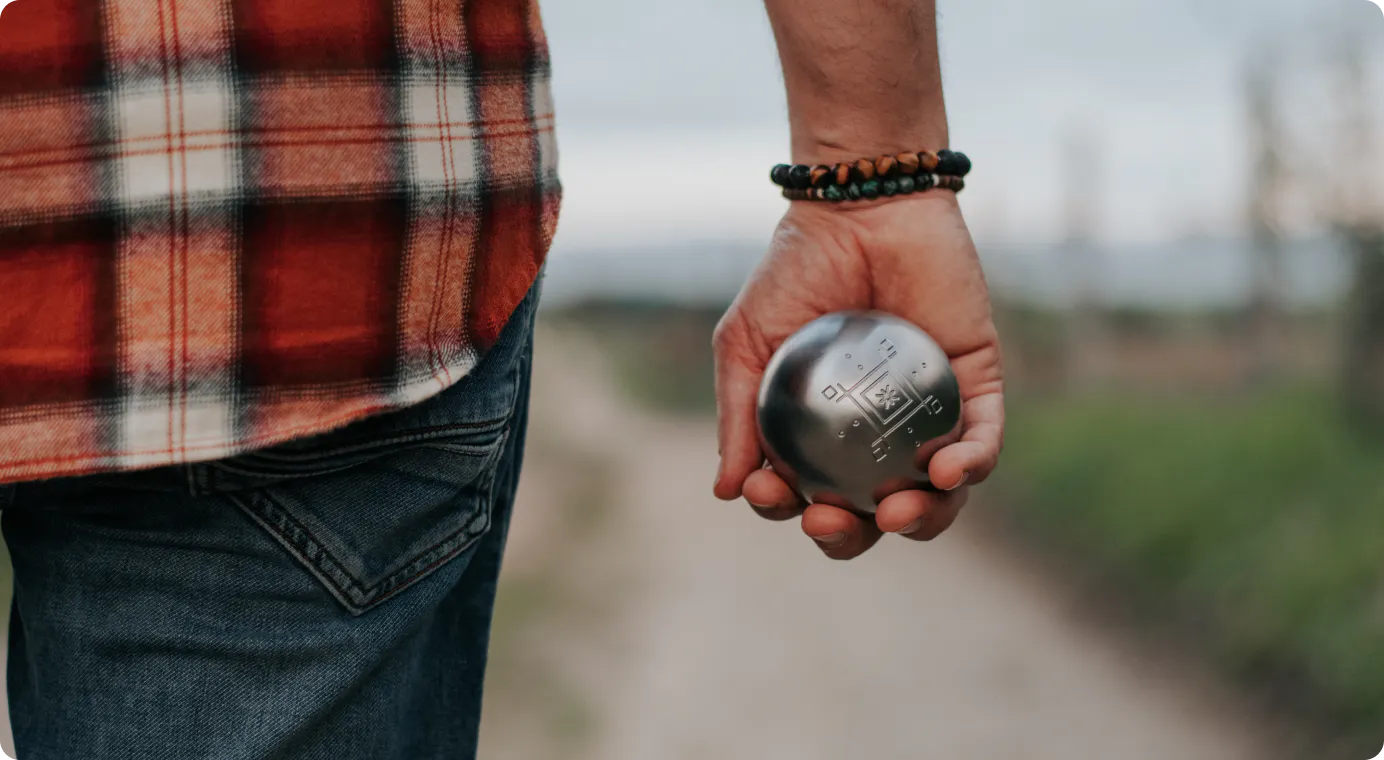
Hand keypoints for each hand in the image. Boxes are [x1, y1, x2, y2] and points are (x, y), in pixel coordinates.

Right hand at [712, 191, 1004, 558]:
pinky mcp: (975, 387)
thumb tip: (725, 491)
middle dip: (852, 535)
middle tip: (830, 520)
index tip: (774, 494)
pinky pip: (982, 441)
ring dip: (921, 518)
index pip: (810, 494)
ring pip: (936, 494)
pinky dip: (970, 466)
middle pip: (872, 513)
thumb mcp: (746, 343)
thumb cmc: (795, 272)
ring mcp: (928, 416)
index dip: (791, 511)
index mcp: (822, 434)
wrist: (860, 208)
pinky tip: (946, 473)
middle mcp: (878, 435)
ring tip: (896, 512)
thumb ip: (738, 415)